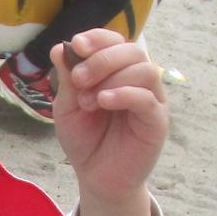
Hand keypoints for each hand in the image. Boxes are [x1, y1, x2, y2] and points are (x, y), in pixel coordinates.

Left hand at [51, 31, 167, 204]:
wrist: (96, 178)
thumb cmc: (85, 140)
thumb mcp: (67, 108)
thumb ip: (66, 80)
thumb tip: (59, 48)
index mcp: (116, 72)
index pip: (115, 41)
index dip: (98, 38)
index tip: (77, 45)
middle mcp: (137, 80)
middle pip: (132, 50)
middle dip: (102, 59)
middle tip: (78, 79)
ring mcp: (151, 99)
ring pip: (145, 69)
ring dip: (112, 78)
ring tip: (88, 101)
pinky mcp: (157, 121)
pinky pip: (148, 98)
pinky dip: (125, 94)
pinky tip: (104, 101)